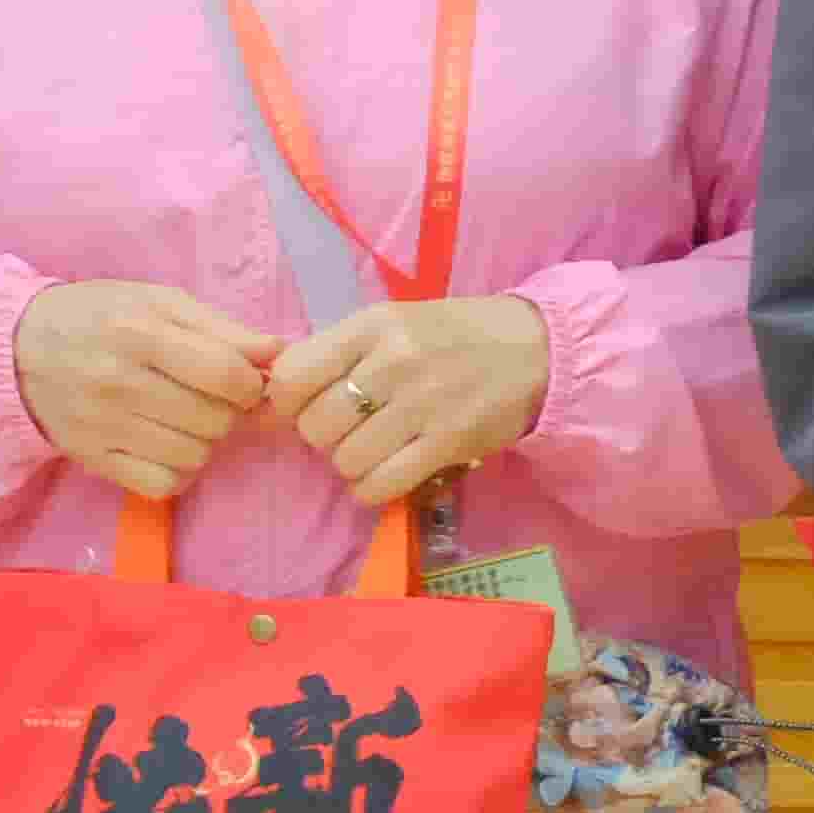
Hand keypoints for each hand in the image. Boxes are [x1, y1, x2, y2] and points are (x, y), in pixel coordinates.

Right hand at [15, 281, 275, 498]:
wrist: (18, 347)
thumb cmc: (100, 316)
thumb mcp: (159, 302)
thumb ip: (222, 327)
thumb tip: (279, 352)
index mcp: (139, 332)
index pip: (226, 374)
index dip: (250, 383)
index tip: (242, 379)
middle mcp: (118, 382)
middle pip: (216, 420)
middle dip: (228, 412)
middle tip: (209, 397)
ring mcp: (102, 426)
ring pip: (195, 456)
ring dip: (204, 441)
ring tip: (184, 417)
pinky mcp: (91, 458)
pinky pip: (162, 485)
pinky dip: (177, 471)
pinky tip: (166, 446)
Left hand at [266, 292, 550, 510]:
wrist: (537, 349)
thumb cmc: (454, 336)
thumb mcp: (394, 323)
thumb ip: (339, 352)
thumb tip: (276, 398)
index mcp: (374, 325)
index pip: (294, 375)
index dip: (288, 402)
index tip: (307, 406)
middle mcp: (394, 361)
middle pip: (316, 425)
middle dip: (323, 437)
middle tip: (348, 430)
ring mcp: (423, 404)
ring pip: (346, 459)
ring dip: (351, 464)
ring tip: (374, 450)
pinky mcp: (449, 442)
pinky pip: (382, 484)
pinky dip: (372, 489)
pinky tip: (384, 475)